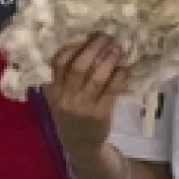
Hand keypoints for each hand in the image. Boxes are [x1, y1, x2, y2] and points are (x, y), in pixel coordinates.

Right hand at [41, 35, 125, 155]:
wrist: (79, 144)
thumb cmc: (70, 115)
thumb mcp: (59, 97)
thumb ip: (65, 77)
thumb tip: (86, 44)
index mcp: (52, 90)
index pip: (58, 62)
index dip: (73, 46)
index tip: (86, 34)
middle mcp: (65, 97)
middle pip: (79, 66)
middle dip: (94, 48)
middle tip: (107, 36)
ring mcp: (83, 106)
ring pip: (97, 77)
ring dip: (109, 59)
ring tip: (118, 48)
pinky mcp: (100, 113)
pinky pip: (112, 90)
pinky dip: (120, 76)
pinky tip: (125, 68)